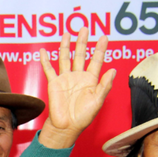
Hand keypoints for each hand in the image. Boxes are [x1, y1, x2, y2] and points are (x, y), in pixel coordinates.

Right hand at [38, 27, 115, 148]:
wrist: (66, 126)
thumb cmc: (83, 117)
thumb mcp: (98, 101)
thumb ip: (104, 86)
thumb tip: (112, 70)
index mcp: (91, 81)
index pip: (96, 61)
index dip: (100, 49)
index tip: (104, 37)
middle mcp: (78, 77)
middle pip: (80, 55)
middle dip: (83, 42)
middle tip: (85, 29)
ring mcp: (65, 79)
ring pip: (65, 58)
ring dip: (66, 46)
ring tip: (67, 33)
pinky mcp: (54, 83)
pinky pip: (49, 69)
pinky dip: (46, 60)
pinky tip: (45, 51)